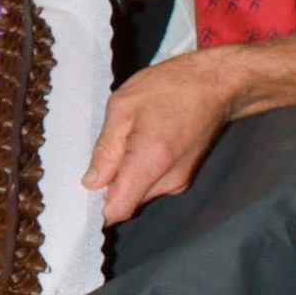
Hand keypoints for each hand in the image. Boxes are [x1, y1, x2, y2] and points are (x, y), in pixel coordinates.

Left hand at [83, 52, 239, 223]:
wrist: (217, 84)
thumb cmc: (169, 88)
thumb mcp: (124, 107)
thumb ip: (107, 149)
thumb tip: (91, 183)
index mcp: (150, 163)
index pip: (118, 210)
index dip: (95, 208)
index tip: (79, 194)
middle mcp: (169, 182)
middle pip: (126, 201)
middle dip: (109, 184)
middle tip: (103, 150)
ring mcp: (180, 181)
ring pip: (138, 192)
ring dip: (125, 175)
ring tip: (125, 140)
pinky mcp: (184, 176)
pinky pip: (151, 183)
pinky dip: (139, 170)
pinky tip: (140, 141)